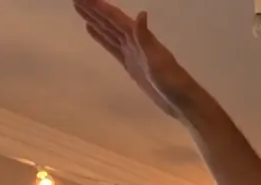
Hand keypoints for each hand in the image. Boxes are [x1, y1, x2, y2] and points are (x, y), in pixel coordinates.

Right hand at [74, 0, 203, 117]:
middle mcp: (134, 41)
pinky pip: (112, 46)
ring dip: (94, 20)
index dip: (99, 8)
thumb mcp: (158, 59)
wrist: (181, 100)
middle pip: (109, 22)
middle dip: (93, 10)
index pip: (115, 19)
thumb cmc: (172, 81)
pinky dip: (101, 37)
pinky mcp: (130, 64)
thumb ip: (146, 38)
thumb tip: (141, 14)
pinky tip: (92, 30)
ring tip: (79, 9)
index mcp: (139, 37)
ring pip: (108, 32)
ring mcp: (131, 52)